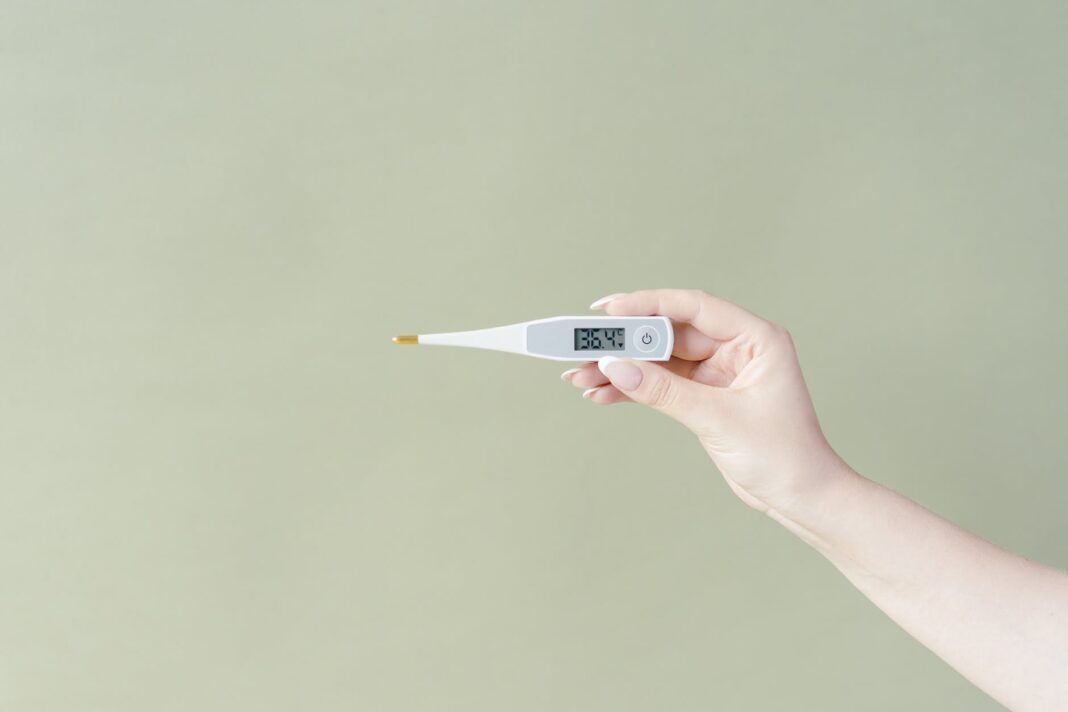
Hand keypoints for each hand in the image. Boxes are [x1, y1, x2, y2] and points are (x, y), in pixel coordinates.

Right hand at [563, 289, 849, 513]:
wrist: (800, 498)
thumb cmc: (784, 456)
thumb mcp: (719, 420)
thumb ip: (665, 391)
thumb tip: (616, 367)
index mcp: (756, 338)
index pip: (693, 308)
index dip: (648, 305)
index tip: (608, 310)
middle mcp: (736, 348)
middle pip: (668, 332)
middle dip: (624, 341)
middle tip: (582, 344)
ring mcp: (719, 372)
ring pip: (659, 359)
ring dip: (621, 367)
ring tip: (580, 375)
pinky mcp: (705, 396)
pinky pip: (660, 383)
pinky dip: (632, 389)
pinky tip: (601, 394)